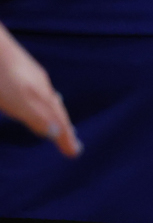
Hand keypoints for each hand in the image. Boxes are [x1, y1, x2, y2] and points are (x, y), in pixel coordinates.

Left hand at [0, 25, 78, 156]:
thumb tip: (57, 133)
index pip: (59, 121)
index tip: (75, 153)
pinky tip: (36, 97)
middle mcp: (41, 86)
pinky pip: (39, 90)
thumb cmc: (2, 75)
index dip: (65, 137)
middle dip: (65, 126)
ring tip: (58, 121)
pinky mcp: (19, 69)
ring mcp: (30, 76)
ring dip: (55, 112)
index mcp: (41, 96)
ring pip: (48, 99)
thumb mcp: (19, 101)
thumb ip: (37, 116)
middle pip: (57, 110)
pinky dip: (44, 100)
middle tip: (71, 140)